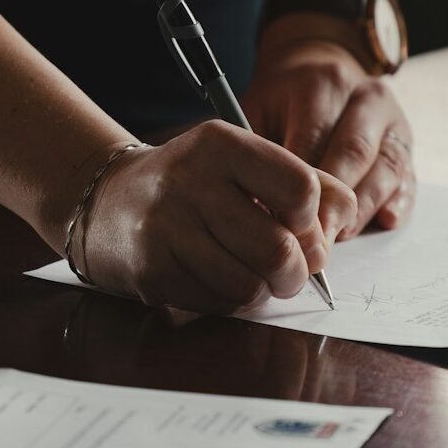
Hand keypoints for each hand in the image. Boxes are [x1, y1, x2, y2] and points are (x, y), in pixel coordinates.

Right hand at [72, 123, 355, 312]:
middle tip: (289, 270)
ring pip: (250, 285)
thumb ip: (304, 182)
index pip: (301, 188)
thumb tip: (339, 227)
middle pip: (280, 249)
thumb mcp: (243, 163)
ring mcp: (166, 228)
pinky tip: (216, 278)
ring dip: (262, 290)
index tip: (299, 225)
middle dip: (296, 272)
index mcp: (220, 144)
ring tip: (251, 274)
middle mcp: (189, 181)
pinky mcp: (152, 271)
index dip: (312, 220)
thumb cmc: (193, 184)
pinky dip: (230, 301)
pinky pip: (218, 303)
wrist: (107, 201)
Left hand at [244, 28, 415, 239]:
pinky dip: (398, 202)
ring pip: (385, 168)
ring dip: (363, 208)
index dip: (298, 187)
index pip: (313, 140)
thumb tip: (256, 207)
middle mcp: (365, 97)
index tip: (281, 222)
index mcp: (323, 84)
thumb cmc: (281, 102)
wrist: (319, 70)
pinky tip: (384, 221)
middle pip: (353, 154)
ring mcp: (393, 120)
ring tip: (339, 236)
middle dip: (332, 202)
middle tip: (312, 240)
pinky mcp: (407, 143)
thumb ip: (257, 153)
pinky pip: (408, 176)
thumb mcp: (257, 111)